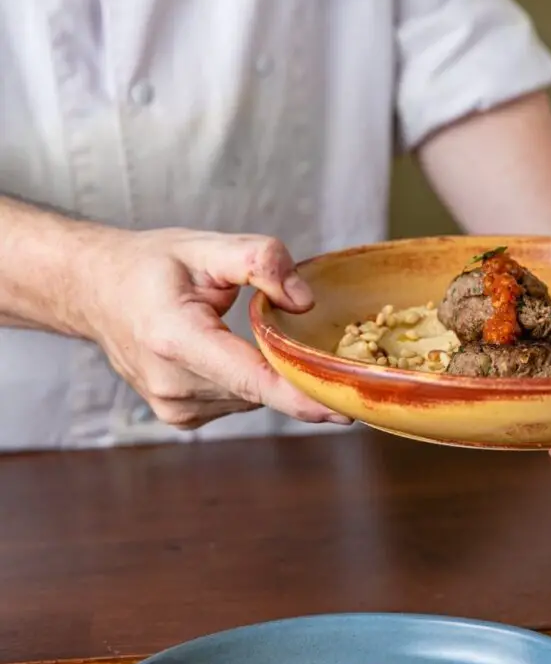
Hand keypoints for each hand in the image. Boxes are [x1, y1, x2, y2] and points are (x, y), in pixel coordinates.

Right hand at [80, 227, 348, 429]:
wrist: (94, 292)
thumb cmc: (149, 266)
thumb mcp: (204, 246)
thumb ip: (258, 260)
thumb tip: (305, 300)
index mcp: (175, 338)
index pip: (251, 379)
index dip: (300, 397)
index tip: (344, 409)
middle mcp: (173, 384)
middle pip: (260, 390)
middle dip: (293, 370)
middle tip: (314, 340)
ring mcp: (175, 407)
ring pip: (252, 399)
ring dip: (265, 371)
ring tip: (245, 332)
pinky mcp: (181, 417)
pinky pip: (237, 402)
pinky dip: (247, 380)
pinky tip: (230, 351)